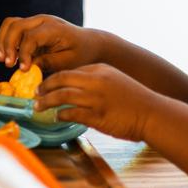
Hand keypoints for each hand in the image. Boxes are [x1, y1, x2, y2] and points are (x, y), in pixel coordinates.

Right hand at [0, 14, 104, 73]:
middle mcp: (42, 20)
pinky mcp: (31, 26)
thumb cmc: (81, 54)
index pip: (31, 37)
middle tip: (7, 64)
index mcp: (54, 28)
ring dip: (3, 41)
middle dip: (8, 46)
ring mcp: (35, 21)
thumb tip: (27, 67)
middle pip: (16, 26)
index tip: (22, 70)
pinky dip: (6, 40)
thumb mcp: (68, 62)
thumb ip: (48, 62)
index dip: (23, 53)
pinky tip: (7, 56)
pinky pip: (12, 28)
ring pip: (10, 24)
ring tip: (2, 60)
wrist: (89, 43)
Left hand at [35, 63, 172, 141]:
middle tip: (35, 93)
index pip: (69, 70)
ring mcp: (96, 98)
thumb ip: (94, 80)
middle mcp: (96, 81)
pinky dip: (61, 115)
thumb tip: (72, 87)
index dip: (52, 78)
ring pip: (62, 96)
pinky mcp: (97, 116)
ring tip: (38, 106)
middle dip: (44, 87)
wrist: (153, 114)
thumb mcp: (114, 80)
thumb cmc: (133, 99)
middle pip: (61, 79)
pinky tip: (57, 117)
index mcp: (100, 70)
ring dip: (47, 101)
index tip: (43, 85)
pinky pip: (72, 113)